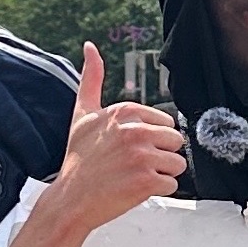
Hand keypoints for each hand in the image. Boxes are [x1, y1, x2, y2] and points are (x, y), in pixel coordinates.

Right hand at [42, 44, 185, 241]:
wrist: (70, 199)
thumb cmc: (78, 160)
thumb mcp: (83, 114)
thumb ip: (92, 79)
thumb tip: (90, 47)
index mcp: (126, 112)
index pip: (166, 122)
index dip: (152, 139)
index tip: (130, 150)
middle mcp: (136, 131)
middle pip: (175, 141)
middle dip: (160, 156)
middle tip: (134, 166)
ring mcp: (142, 156)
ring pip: (177, 164)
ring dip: (161, 174)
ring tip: (136, 177)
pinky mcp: (146, 181)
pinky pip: (172, 184)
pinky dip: (158, 191)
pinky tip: (137, 189)